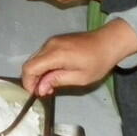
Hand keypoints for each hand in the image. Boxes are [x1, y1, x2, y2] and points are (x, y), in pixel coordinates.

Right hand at [20, 21, 136, 95]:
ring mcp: (51, 41)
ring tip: (50, 85)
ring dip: (38, 73)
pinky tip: (53, 74)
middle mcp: (49, 45)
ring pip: (35, 59)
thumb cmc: (97, 62)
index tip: (35, 94)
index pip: (30, 68)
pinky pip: (42, 55)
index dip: (28, 82)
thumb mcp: (80, 77)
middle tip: (44, 92)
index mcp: (55, 54)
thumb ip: (57, 81)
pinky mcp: (55, 41)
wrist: (108, 42)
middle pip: (30, 63)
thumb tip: (40, 88)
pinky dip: (43, 66)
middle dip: (32, 79)